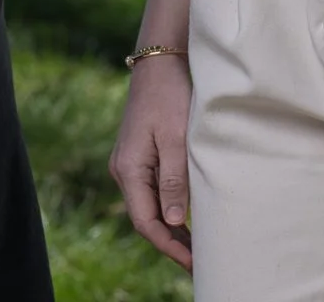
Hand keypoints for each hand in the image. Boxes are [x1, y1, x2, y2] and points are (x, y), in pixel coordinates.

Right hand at [109, 53, 193, 269]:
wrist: (160, 61)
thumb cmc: (170, 95)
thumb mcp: (176, 137)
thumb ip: (173, 179)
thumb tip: (173, 221)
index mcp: (129, 169)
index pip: (146, 221)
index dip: (169, 245)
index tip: (192, 262)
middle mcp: (124, 170)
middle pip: (146, 217)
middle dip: (170, 241)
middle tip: (199, 261)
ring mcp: (131, 163)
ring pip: (150, 205)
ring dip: (171, 226)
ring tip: (196, 246)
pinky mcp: (142, 154)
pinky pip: (153, 190)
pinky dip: (169, 207)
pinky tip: (186, 215)